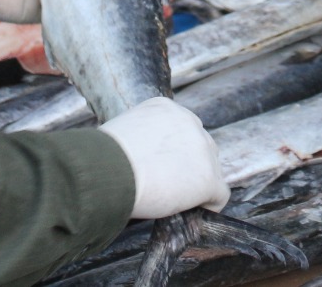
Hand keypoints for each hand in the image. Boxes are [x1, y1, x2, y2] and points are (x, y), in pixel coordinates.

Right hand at [99, 97, 229, 218]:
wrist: (107, 172)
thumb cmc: (101, 158)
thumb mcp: (119, 134)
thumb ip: (138, 140)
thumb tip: (135, 160)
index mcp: (165, 108)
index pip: (181, 128)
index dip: (173, 150)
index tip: (160, 165)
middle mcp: (189, 122)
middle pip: (200, 145)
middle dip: (188, 164)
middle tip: (168, 185)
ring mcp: (202, 149)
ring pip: (211, 169)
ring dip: (197, 184)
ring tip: (178, 201)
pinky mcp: (209, 179)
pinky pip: (219, 195)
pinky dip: (209, 205)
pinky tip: (195, 213)